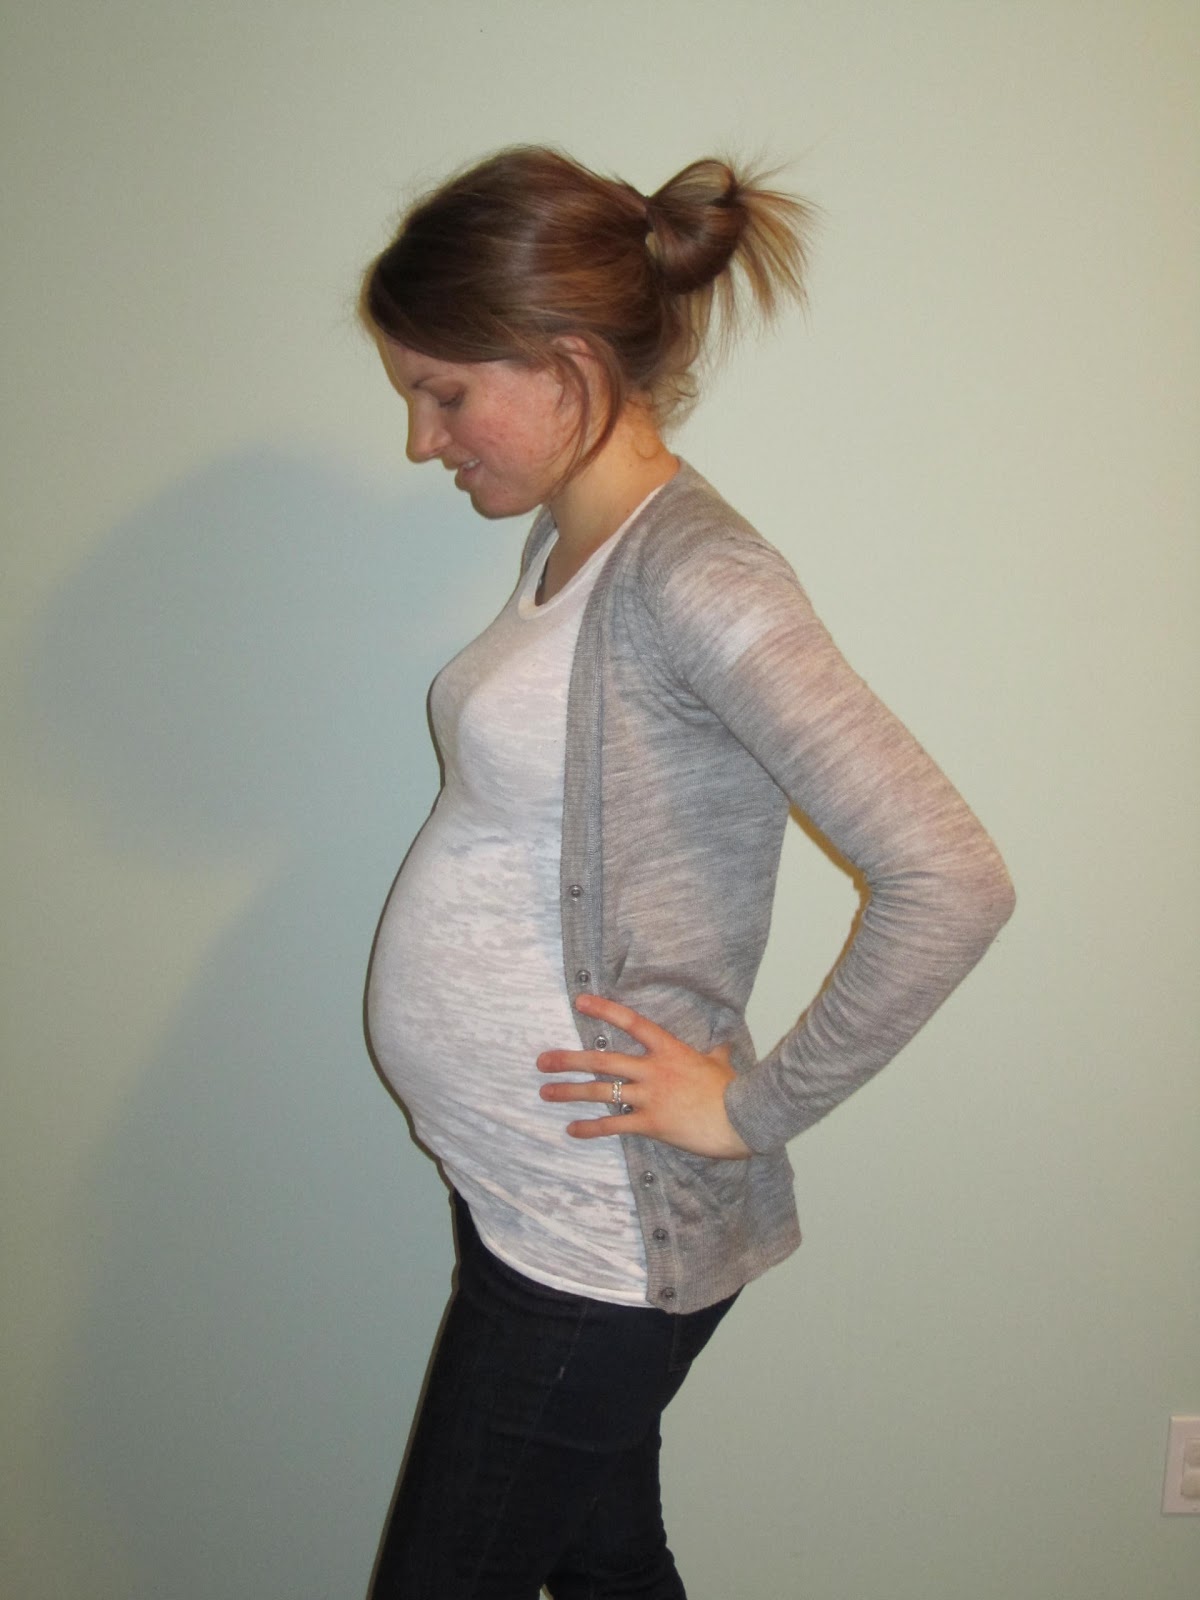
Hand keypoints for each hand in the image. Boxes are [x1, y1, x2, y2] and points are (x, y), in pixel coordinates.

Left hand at [536, 994, 752, 1159]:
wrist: (743, 1117)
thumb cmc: (734, 1089)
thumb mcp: (720, 1064)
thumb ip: (715, 1054)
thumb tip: (723, 1045)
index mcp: (669, 1049)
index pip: (631, 1022)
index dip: (604, 1010)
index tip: (580, 1001)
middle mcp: (653, 1069)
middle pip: (603, 1060)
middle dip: (569, 1060)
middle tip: (542, 1060)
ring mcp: (650, 1096)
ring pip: (601, 1091)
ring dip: (570, 1092)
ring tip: (545, 1092)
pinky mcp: (651, 1123)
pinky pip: (614, 1126)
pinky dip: (591, 1128)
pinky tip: (571, 1129)